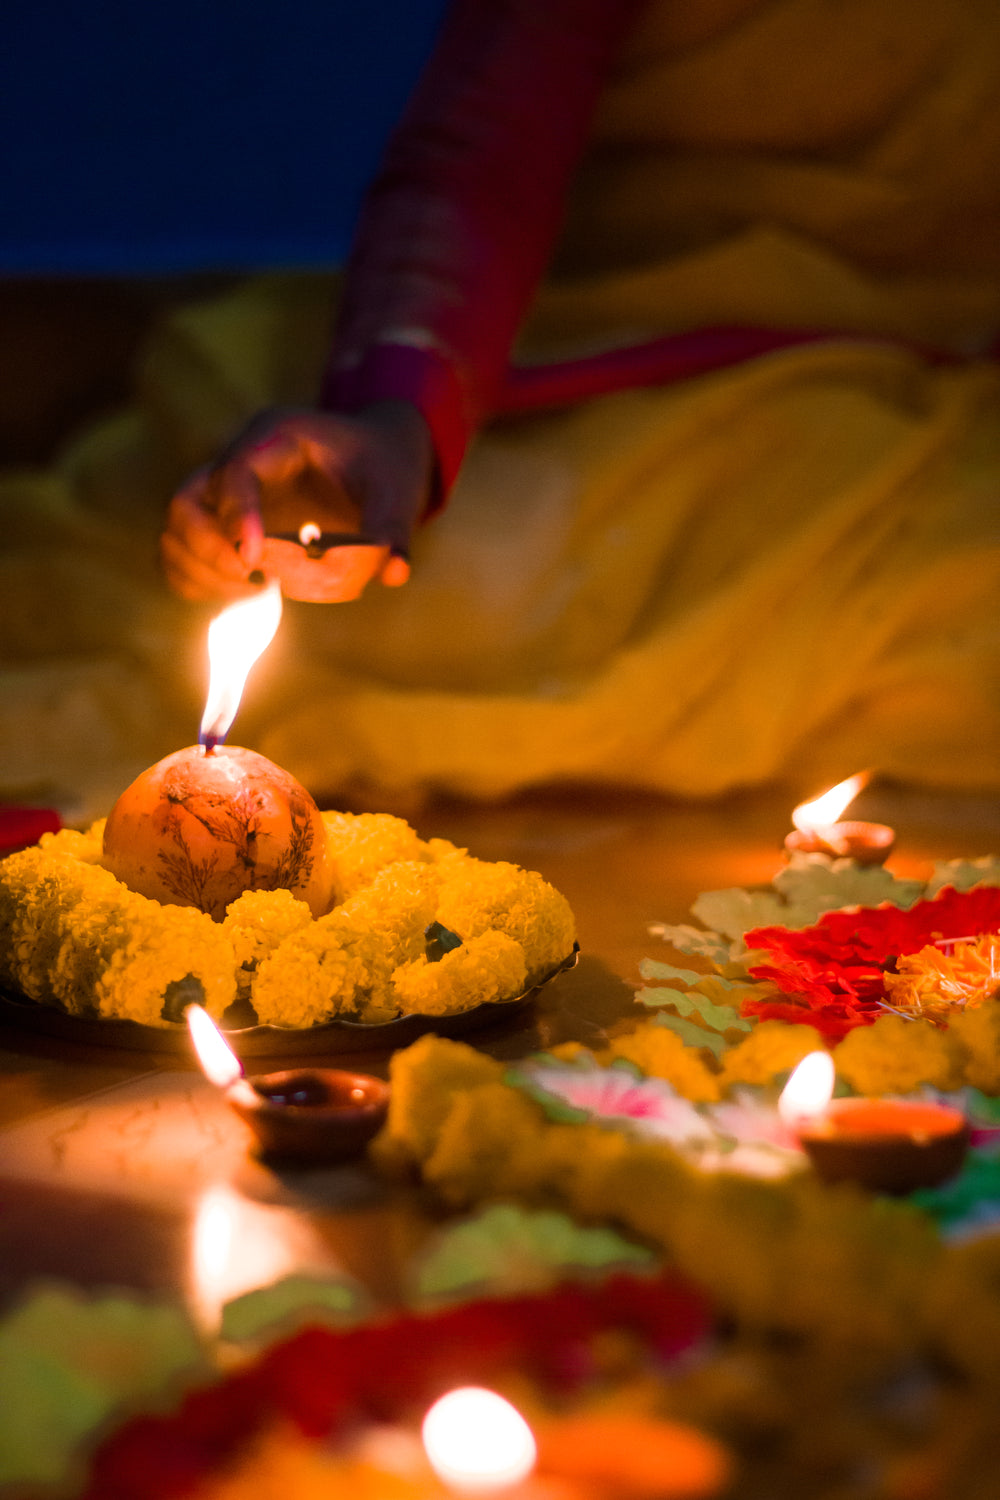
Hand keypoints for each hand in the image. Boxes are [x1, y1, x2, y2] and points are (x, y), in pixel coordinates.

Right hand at [160, 401, 432, 601]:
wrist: (374, 455)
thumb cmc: (382, 465)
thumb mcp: (398, 488)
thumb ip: (393, 528)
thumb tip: (394, 572)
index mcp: (276, 435)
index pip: (234, 472)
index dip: (237, 517)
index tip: (255, 563)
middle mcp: (238, 457)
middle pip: (187, 500)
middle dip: (209, 550)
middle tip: (254, 582)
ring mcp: (224, 490)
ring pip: (177, 528)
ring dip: (200, 568)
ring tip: (251, 591)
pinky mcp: (222, 520)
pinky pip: (183, 550)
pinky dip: (197, 579)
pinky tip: (238, 595)